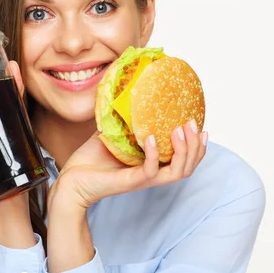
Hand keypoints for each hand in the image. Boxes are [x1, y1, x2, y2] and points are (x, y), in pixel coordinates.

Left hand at [50, 120, 207, 209]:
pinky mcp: (131, 181)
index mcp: (153, 164)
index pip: (185, 160)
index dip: (198, 146)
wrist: (71, 179)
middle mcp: (152, 173)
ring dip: (184, 151)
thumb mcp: (113, 132)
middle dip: (196, 146)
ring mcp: (143, 179)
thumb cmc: (91, 158)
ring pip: (177, 172)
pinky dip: (155, 154)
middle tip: (194, 125)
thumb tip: (128, 91)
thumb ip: (124, 118)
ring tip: (180, 130)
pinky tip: (152, 138)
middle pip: (188, 166)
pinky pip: (151, 171)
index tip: (201, 126)